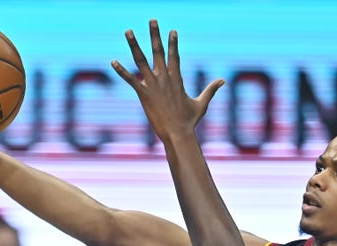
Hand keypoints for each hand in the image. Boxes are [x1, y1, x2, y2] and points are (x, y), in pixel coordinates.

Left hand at [111, 19, 223, 143]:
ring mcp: (153, 85)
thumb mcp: (202, 104)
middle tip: (152, 20)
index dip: (173, 42)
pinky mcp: (143, 94)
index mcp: (177, 79)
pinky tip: (112, 61)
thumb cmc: (190, 121)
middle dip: (155, 35)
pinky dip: (121, 71)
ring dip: (134, 45)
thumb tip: (223, 81)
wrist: (178, 133)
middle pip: (159, 51)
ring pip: (141, 60)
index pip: (175, 56)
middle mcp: (164, 78)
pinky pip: (130, 80)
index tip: (172, 31)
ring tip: (128, 31)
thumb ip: (210, 90)